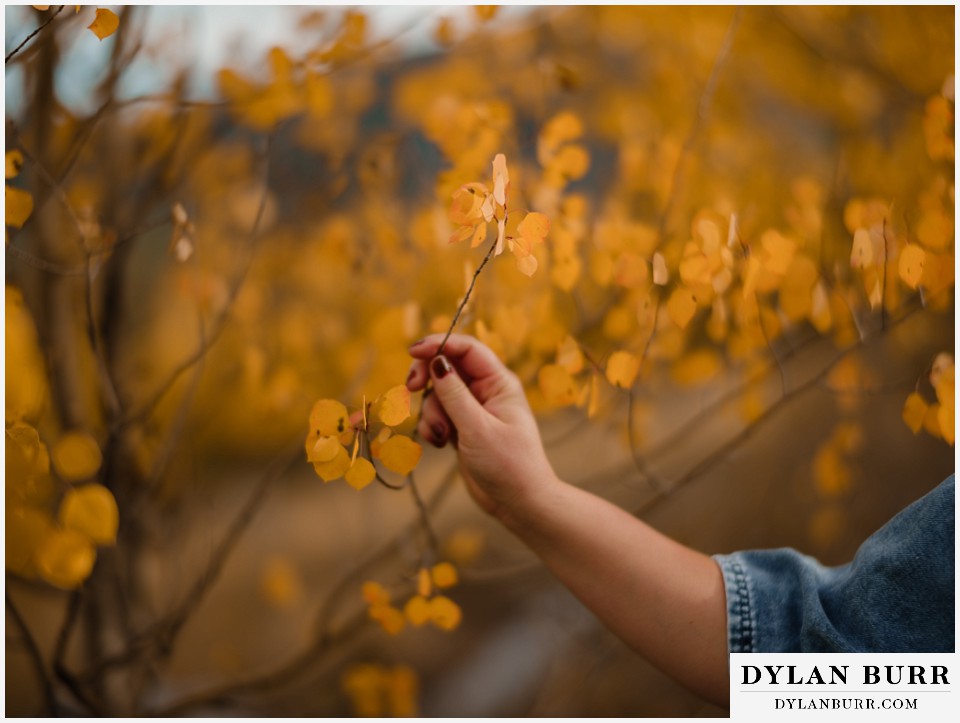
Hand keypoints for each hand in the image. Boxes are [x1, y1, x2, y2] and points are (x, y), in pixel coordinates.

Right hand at [406, 334, 557, 520]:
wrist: (519, 504)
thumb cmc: (508, 465)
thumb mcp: (478, 428)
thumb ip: (454, 394)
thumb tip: (436, 361)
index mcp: (500, 383)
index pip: (467, 349)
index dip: (439, 344)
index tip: (412, 351)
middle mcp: (487, 391)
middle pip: (447, 367)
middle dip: (427, 376)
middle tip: (411, 388)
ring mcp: (473, 410)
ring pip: (438, 394)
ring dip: (431, 412)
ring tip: (440, 437)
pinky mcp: (462, 429)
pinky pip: (438, 415)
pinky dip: (432, 426)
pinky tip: (438, 444)